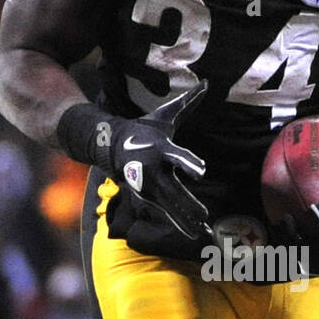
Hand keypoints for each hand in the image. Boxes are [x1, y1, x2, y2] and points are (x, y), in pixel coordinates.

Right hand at [102, 83, 211, 242]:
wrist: (109, 145)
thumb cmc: (144, 128)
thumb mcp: (165, 115)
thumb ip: (188, 102)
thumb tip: (208, 83)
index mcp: (161, 148)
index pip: (177, 156)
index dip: (189, 163)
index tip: (202, 172)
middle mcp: (154, 171)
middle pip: (174, 190)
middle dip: (188, 204)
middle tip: (205, 215)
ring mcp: (148, 187)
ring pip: (170, 207)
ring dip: (186, 220)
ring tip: (204, 233)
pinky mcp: (147, 197)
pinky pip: (167, 213)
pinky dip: (181, 224)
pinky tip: (196, 235)